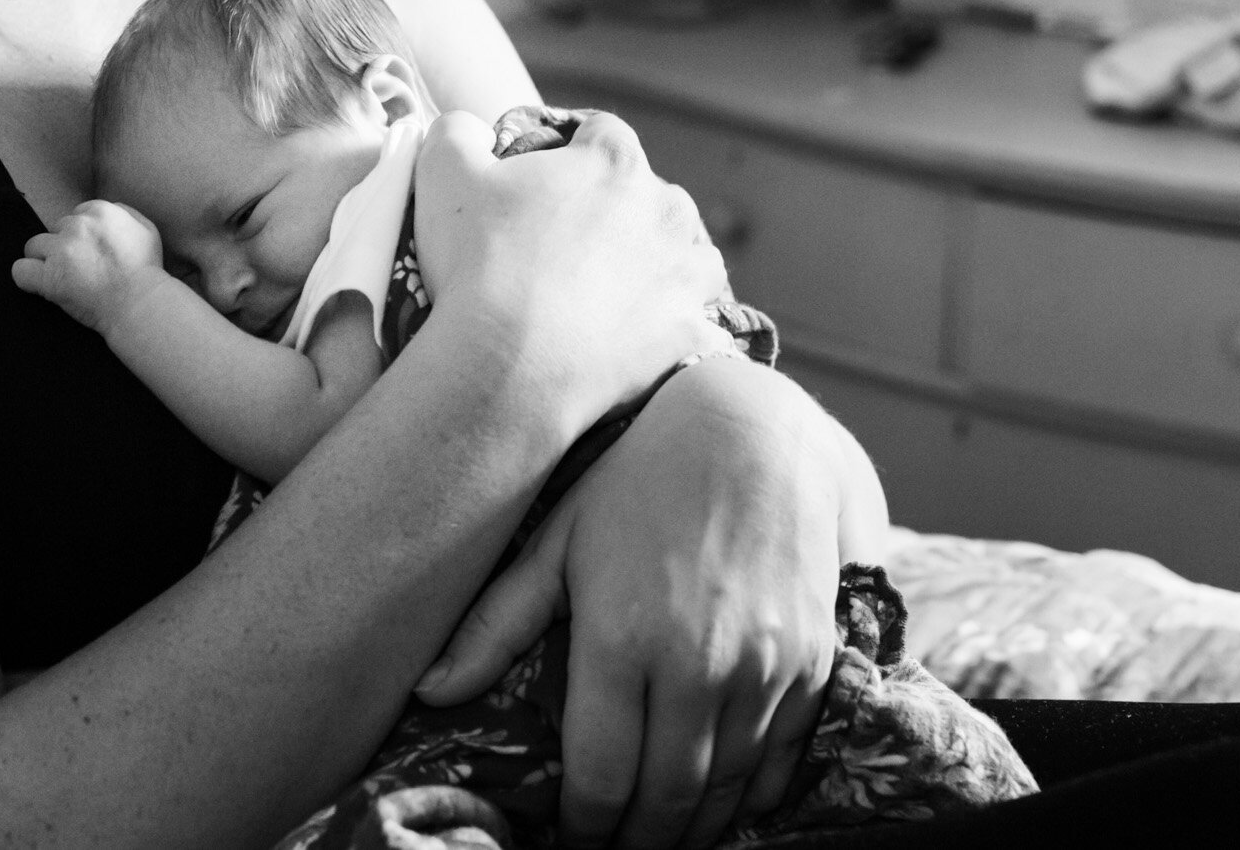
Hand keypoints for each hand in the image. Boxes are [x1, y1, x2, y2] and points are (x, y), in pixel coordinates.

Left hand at [12, 201, 168, 335]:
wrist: (140, 304)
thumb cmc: (148, 271)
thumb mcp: (147, 229)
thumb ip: (125, 213)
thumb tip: (109, 210)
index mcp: (101, 211)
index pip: (77, 213)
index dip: (83, 234)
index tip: (90, 251)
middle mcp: (78, 225)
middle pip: (56, 228)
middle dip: (65, 245)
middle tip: (80, 267)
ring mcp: (60, 251)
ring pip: (34, 246)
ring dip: (44, 259)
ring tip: (60, 277)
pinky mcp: (48, 277)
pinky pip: (20, 270)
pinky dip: (27, 277)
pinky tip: (39, 284)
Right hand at [412, 109, 727, 425]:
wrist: (509, 364)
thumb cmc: (479, 261)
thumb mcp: (445, 172)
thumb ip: (459, 132)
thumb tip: (472, 129)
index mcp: (613, 163)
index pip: (604, 133)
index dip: (575, 148)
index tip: (549, 174)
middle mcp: (665, 210)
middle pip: (652, 194)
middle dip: (621, 209)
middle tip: (571, 242)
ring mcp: (685, 274)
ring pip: (693, 255)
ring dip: (666, 264)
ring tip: (621, 289)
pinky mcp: (688, 332)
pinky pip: (701, 325)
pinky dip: (682, 328)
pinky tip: (652, 340)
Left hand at [416, 362, 864, 849]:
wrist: (753, 430)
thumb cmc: (638, 482)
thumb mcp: (557, 542)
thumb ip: (496, 623)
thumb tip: (427, 691)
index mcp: (622, 640)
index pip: (601, 780)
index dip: (585, 830)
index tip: (570, 842)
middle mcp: (696, 665)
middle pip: (666, 800)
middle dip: (638, 841)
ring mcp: (762, 666)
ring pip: (727, 789)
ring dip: (695, 828)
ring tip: (663, 837)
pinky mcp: (811, 660)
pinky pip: (783, 757)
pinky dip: (753, 794)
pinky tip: (726, 804)